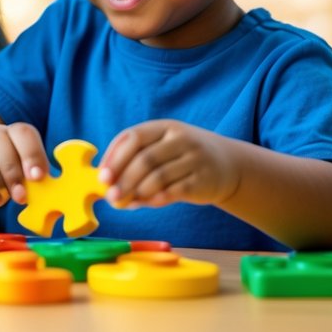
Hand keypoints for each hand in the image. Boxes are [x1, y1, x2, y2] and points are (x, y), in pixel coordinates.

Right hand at [0, 122, 48, 207]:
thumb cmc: (15, 167)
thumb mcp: (28, 166)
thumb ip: (37, 175)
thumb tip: (50, 190)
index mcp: (18, 132)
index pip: (25, 134)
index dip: (32, 155)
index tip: (37, 177)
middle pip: (4, 150)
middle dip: (14, 177)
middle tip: (21, 197)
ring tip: (7, 199)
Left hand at [98, 120, 238, 208]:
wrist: (228, 165)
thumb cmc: (182, 157)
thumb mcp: (163, 147)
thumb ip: (137, 160)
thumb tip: (108, 185)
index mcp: (164, 127)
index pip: (133, 137)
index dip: (115, 157)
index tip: (102, 177)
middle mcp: (181, 139)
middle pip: (145, 159)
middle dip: (124, 180)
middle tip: (111, 197)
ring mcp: (194, 158)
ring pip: (158, 177)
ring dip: (138, 192)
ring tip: (126, 202)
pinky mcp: (204, 180)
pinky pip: (175, 191)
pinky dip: (156, 200)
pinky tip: (146, 203)